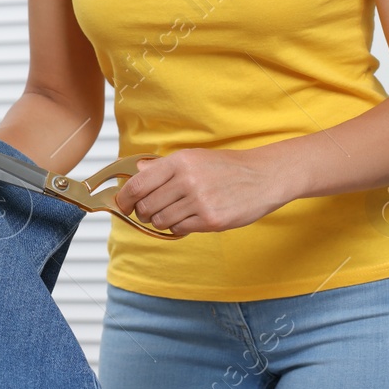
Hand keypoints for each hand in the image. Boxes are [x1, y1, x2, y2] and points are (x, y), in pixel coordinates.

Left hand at [112, 147, 295, 235]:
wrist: (264, 177)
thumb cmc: (228, 167)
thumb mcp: (195, 158)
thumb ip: (164, 167)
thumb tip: (136, 171)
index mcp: (180, 161)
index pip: (138, 184)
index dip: (126, 198)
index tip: (125, 204)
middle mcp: (187, 180)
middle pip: (146, 206)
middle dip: (144, 212)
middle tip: (152, 211)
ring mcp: (199, 201)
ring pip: (161, 221)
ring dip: (162, 221)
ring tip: (176, 213)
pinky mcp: (210, 220)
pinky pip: (179, 230)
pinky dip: (180, 227)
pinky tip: (190, 218)